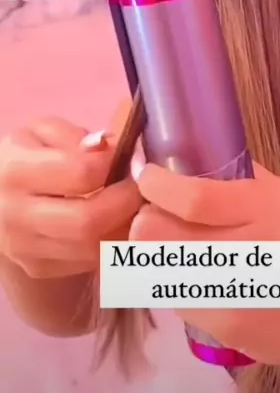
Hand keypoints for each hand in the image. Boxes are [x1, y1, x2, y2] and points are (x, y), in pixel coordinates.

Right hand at [0, 117, 141, 277]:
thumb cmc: (28, 156)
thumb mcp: (42, 132)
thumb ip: (75, 135)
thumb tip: (111, 147)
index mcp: (17, 171)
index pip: (81, 174)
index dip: (114, 164)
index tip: (130, 157)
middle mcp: (16, 215)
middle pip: (88, 221)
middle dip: (127, 203)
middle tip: (143, 187)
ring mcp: (26, 248)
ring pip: (92, 248)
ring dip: (126, 225)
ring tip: (136, 203)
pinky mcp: (38, 267)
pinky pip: (89, 261)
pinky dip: (113, 242)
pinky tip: (120, 221)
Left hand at [131, 163, 279, 376]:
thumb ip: (248, 180)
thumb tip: (203, 159)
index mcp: (266, 211)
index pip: (192, 199)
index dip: (156, 185)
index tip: (147, 174)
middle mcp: (244, 254)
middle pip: (156, 234)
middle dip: (148, 217)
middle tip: (161, 212)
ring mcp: (229, 298)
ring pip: (154, 267)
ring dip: (155, 250)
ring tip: (178, 242)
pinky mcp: (220, 329)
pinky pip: (173, 296)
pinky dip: (173, 279)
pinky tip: (198, 273)